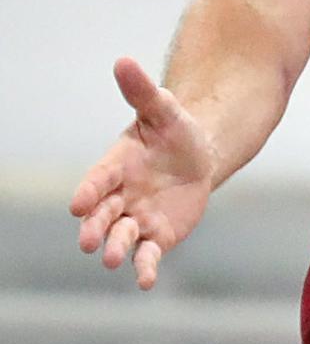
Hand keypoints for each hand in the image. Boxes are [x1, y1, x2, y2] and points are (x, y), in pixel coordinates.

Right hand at [69, 58, 213, 289]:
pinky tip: (145, 282)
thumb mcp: (162, 109)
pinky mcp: (156, 237)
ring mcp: (136, 218)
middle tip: (88, 241)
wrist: (197, 156)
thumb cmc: (173, 131)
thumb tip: (123, 60)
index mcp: (115, 165)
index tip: (78, 204)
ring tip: (114, 260)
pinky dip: (144, 269)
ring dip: (116, 249)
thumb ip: (142, 91)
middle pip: (102, 214)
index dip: (89, 190)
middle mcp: (120, 196)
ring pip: (121, 237)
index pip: (98, 180)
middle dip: (95, 227)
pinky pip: (147, 255)